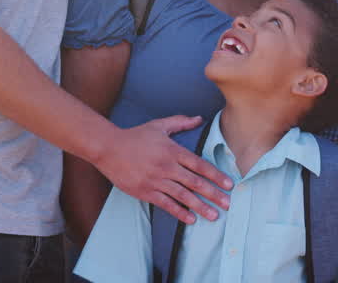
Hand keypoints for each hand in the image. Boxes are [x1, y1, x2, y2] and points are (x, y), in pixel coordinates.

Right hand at [93, 115, 232, 224]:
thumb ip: (180, 122)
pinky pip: (165, 204)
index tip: (229, 184)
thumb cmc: (135, 136)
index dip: (216, 175)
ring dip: (200, 207)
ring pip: (182, 196)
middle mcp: (167, 167)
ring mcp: (156, 180)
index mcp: (173, 150)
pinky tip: (190, 219)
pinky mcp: (145, 192)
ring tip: (213, 215)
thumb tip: (199, 118)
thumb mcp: (159, 125)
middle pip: (195, 183)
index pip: (200, 165)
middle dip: (213, 194)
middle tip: (228, 204)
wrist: (108, 148)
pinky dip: (179, 212)